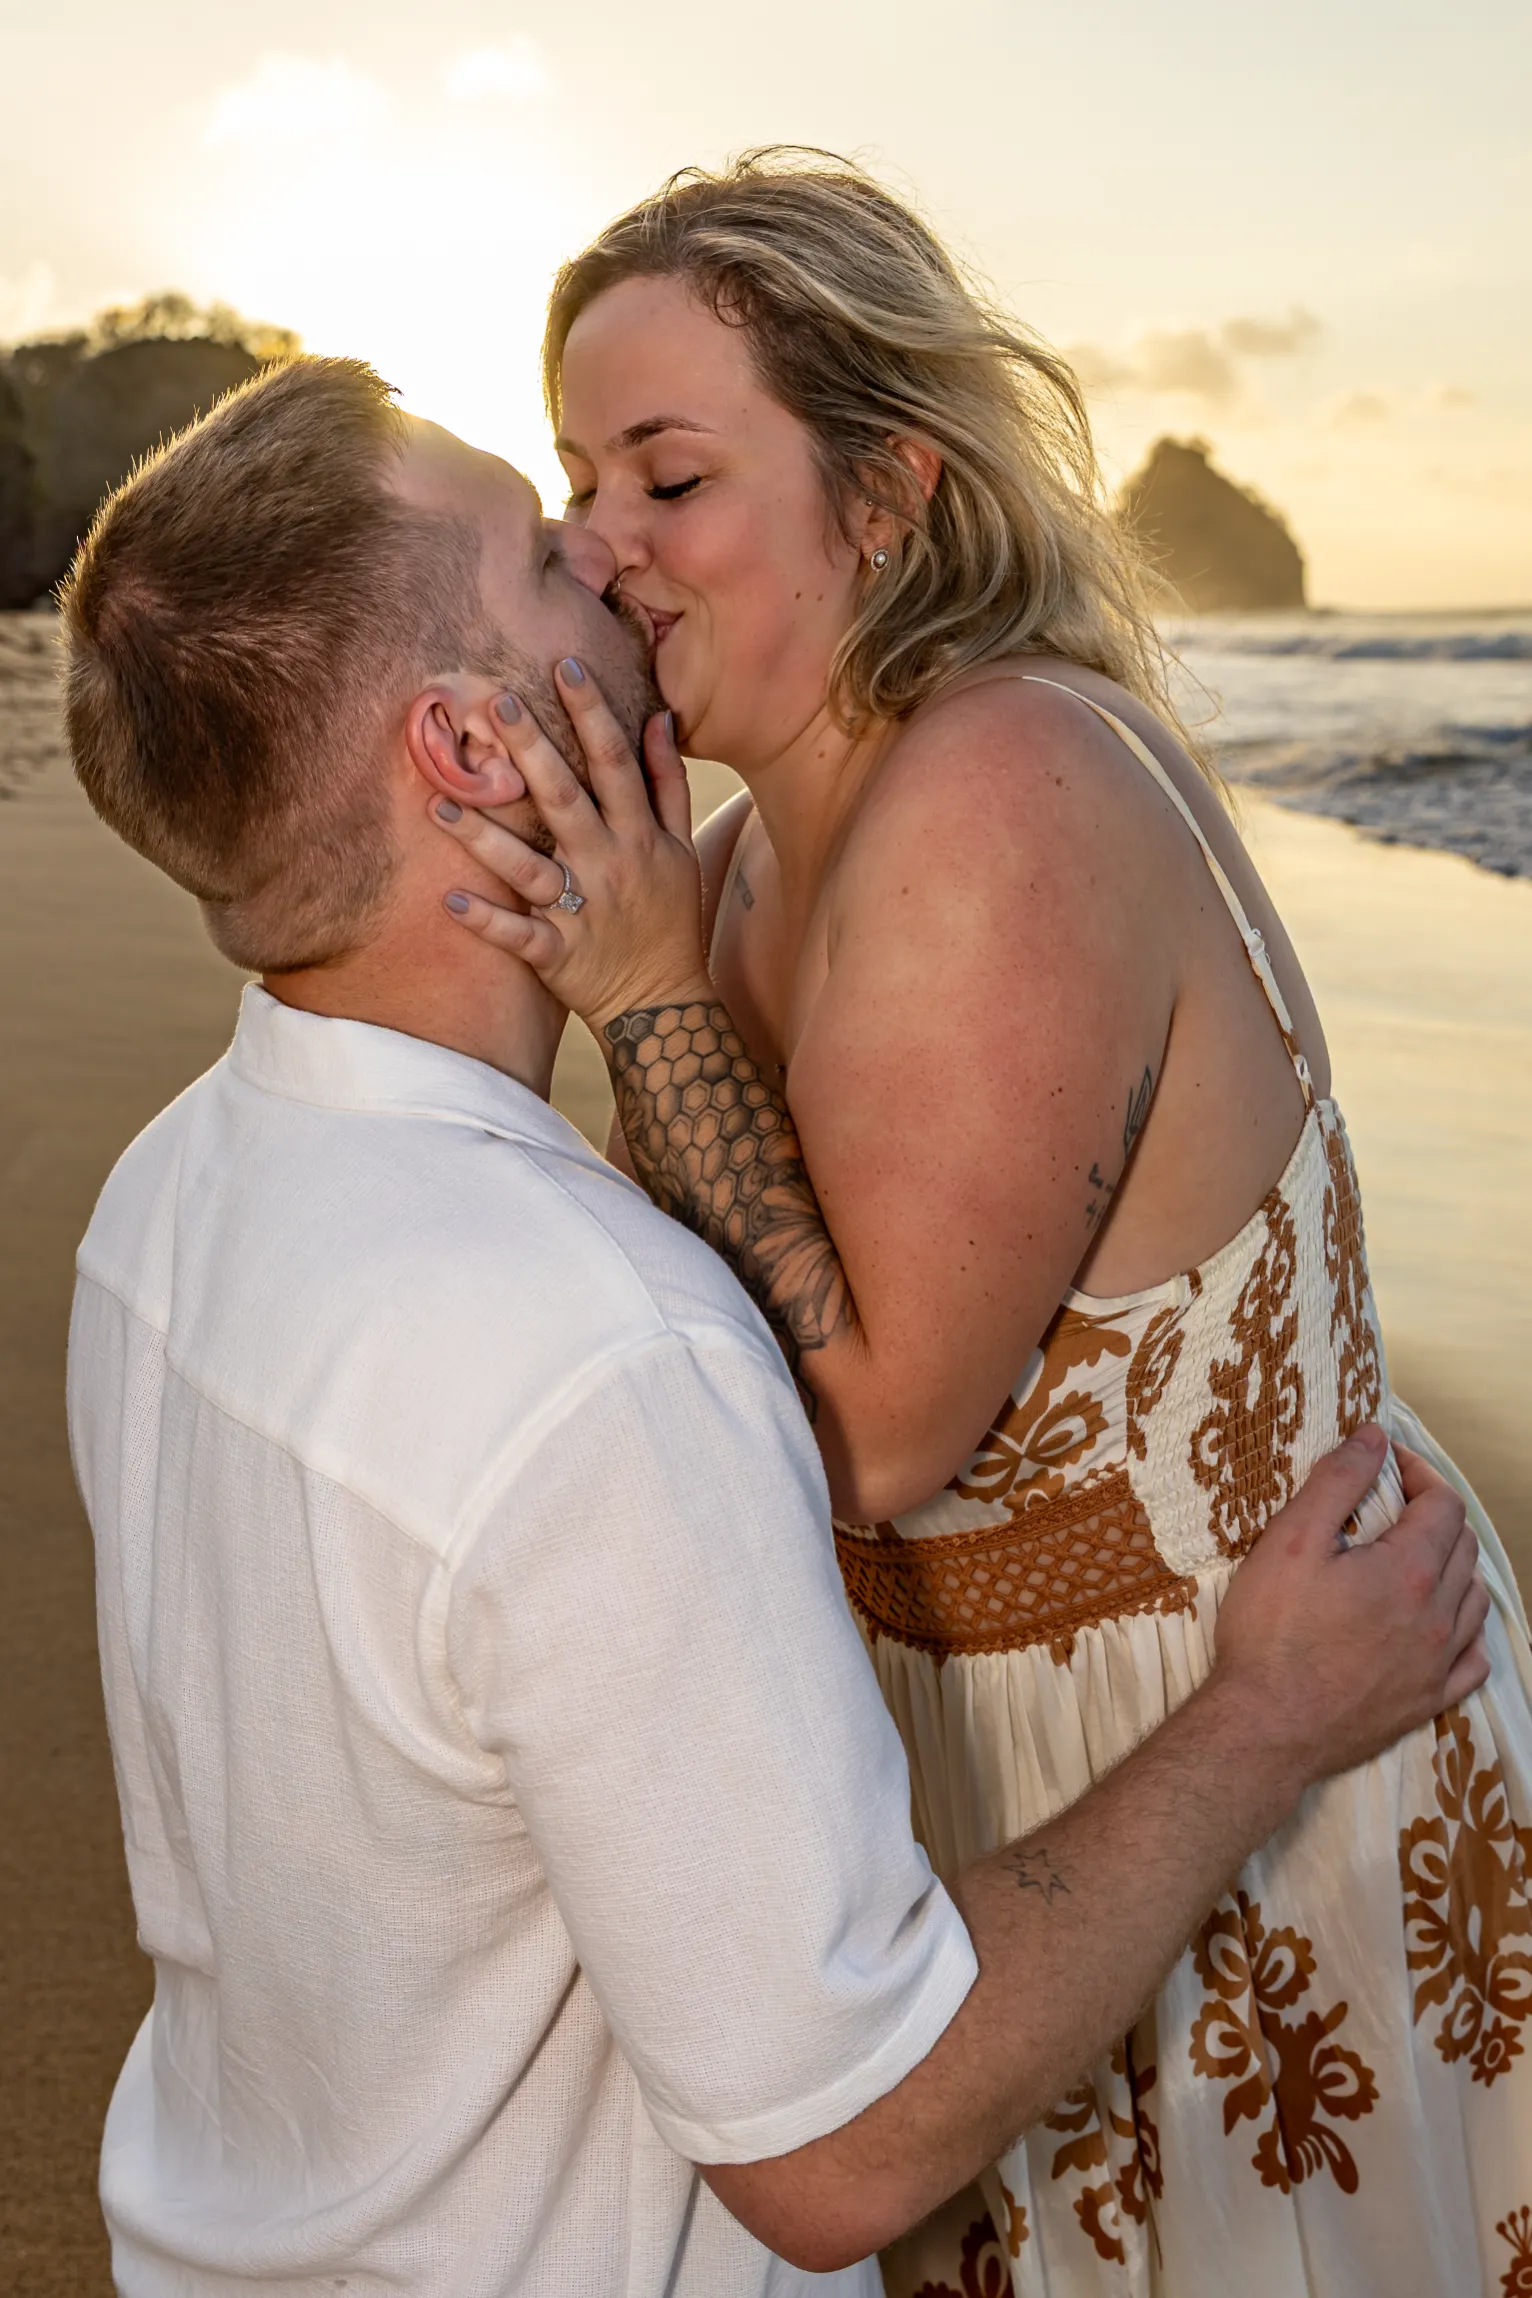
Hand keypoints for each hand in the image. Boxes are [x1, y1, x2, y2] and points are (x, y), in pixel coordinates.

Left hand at [432, 659, 712, 1032]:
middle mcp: (608, 868)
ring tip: (439, 804)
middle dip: (534, 752)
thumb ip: (668, 783)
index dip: (593, 713)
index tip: (565, 664)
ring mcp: (580, 913)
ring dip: (483, 837)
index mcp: (638, 837)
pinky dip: (486, 921)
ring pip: (528, 869)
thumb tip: (656, 718)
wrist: (663, 1003)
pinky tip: (449, 901)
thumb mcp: (681, 848)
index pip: (615, 764)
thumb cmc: (668, 917)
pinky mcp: (556, 955)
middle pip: (567, 802)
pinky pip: (517, 936)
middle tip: (496, 704)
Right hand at [1212, 1424, 1487, 1787]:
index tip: (1389, 1464)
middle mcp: (1437, 1617)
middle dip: (1435, 1514)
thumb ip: (1338, 1481)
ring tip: (1415, 1558)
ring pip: (1474, 1602)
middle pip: (1462, 1548)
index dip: (1420, 1473)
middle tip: (1392, 1504)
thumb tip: (1375, 1437)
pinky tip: (1441, 1628)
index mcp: (1408, 1571)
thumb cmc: (1270, 1632)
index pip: (1443, 1504)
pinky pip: (1473, 1662)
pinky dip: (1465, 1633)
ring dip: (1453, 1568)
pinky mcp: (1426, 1702)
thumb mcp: (1291, 1540)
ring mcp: (1437, 1664)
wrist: (1264, 1727)